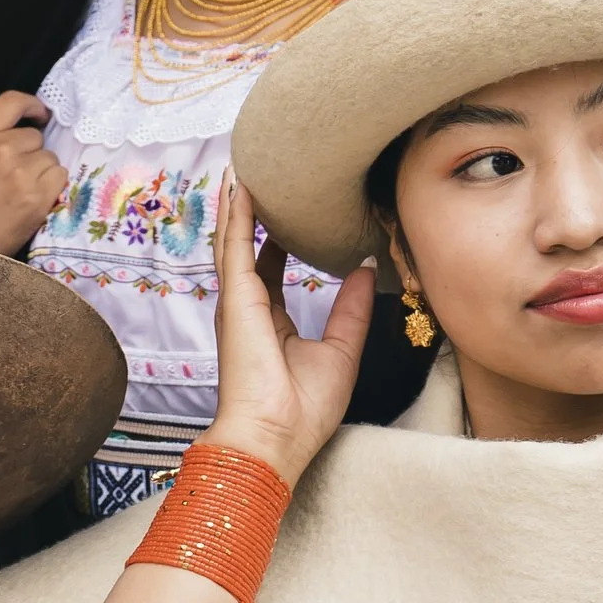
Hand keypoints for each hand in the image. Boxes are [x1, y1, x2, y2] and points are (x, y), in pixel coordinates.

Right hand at [0, 91, 66, 253]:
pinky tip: (32, 202)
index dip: (32, 106)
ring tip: (20, 194)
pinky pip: (59, 178)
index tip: (39, 115)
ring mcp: (21, 173)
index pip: (13, 102)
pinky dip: (51, 188)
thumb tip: (16, 140)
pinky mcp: (36, 198)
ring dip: (41, 173)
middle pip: (35, 137)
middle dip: (30, 153)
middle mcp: (1, 148)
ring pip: (49, 159)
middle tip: (15, 177)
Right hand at [202, 176, 375, 489]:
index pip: (272, 269)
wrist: (275, 438)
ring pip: (235, 240)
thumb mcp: (342, 350)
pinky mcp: (235, 300)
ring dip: (239, 203)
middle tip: (262, 172)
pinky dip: (237, 214)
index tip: (294, 210)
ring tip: (246, 165)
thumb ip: (353, 308)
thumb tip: (368, 268)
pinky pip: (234, 247)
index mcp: (270, 322)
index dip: (279, 238)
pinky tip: (243, 184)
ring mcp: (237, 303)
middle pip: (247, 248)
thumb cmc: (303, 410)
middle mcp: (248, 309)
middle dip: (253, 211)